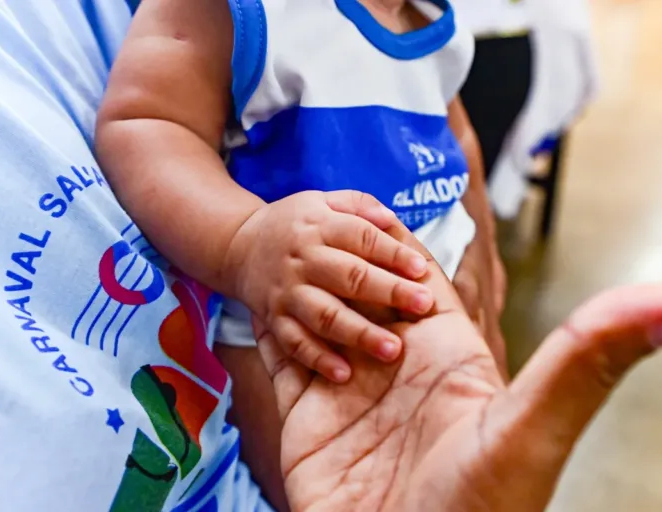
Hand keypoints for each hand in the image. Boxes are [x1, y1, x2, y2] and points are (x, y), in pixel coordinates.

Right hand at [224, 190, 433, 382]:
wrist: (239, 247)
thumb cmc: (297, 225)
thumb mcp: (324, 200)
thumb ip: (360, 206)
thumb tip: (391, 219)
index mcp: (320, 226)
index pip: (361, 237)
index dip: (392, 252)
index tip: (421, 269)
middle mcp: (303, 259)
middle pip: (349, 276)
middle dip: (388, 291)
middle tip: (423, 305)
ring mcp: (287, 291)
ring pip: (325, 314)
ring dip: (359, 333)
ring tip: (392, 349)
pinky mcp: (274, 319)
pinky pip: (295, 342)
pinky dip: (317, 358)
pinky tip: (344, 374)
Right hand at [255, 223, 661, 510]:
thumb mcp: (531, 430)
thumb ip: (592, 358)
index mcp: (447, 347)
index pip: (414, 265)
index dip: (389, 237)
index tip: (363, 211)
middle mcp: (396, 356)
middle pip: (359, 278)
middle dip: (333, 258)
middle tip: (311, 245)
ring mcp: (346, 382)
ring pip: (314, 305)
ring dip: (298, 289)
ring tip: (284, 279)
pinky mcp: (303, 410)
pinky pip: (280, 347)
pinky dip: (269, 324)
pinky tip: (263, 311)